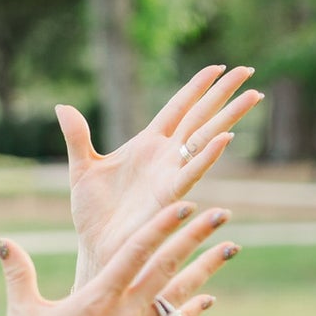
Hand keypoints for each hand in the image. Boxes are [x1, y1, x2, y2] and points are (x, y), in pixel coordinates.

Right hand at [0, 200, 239, 315]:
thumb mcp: (22, 314)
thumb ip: (17, 273)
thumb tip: (0, 241)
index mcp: (97, 299)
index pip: (135, 252)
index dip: (161, 226)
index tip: (185, 204)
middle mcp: (124, 315)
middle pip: (166, 267)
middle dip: (195, 238)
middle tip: (222, 213)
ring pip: (177, 294)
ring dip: (205, 269)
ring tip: (230, 248)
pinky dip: (190, 311)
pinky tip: (209, 298)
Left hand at [56, 65, 261, 279]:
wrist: (96, 247)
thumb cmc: (92, 214)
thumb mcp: (82, 167)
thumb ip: (77, 136)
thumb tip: (62, 106)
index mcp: (147, 145)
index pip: (178, 107)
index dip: (197, 87)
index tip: (218, 67)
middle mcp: (165, 156)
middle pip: (200, 116)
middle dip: (224, 94)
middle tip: (249, 71)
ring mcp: (170, 173)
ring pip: (205, 138)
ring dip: (229, 117)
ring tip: (253, 96)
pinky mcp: (169, 194)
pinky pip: (192, 171)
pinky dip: (208, 154)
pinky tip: (226, 136)